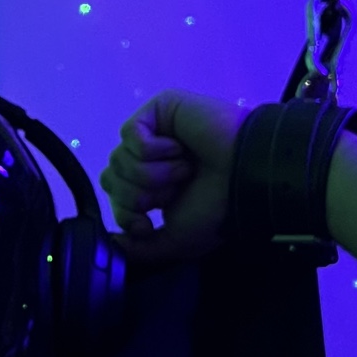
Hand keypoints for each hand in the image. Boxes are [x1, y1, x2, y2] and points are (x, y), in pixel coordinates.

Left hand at [100, 89, 243, 263]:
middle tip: (176, 190)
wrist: (244, 177)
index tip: (149, 222)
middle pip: (111, 177)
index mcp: (153, 184)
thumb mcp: (177, 239)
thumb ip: (142, 248)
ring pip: (119, 158)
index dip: (125, 212)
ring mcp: (153, 131)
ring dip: (154, 174)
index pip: (114, 194)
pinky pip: (131, 135)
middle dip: (140, 195)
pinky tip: (180, 148)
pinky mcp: (158, 109)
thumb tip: (113, 243)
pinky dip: (155, 150)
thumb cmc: (217, 208)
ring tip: (185, 169)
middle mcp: (150, 157)